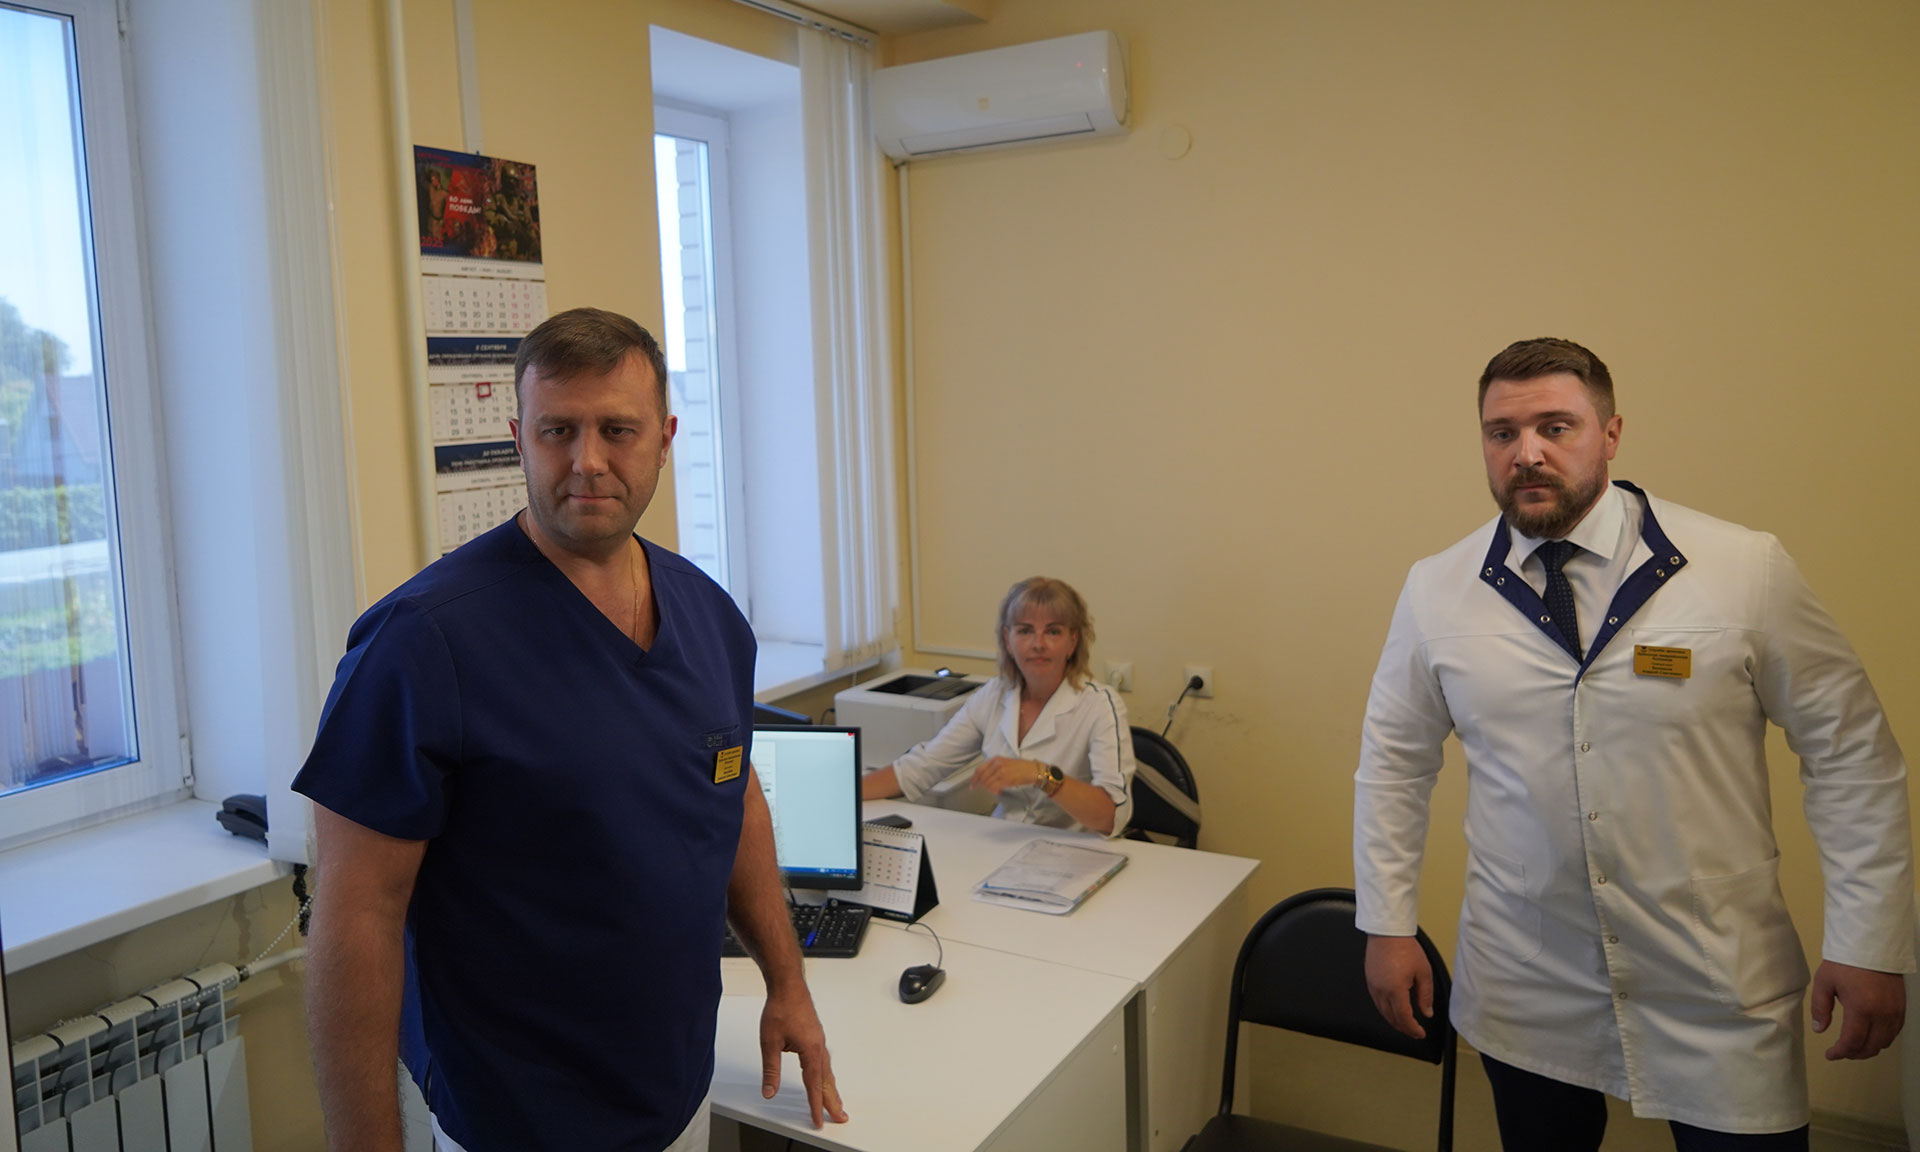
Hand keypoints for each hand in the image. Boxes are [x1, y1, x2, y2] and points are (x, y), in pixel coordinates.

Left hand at [758, 983, 847, 1126]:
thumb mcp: (770, 1042)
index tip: (819, 1119)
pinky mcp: (816, 1036)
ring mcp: (819, 1041)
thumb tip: (769, 1091)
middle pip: (826, 1080)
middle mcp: (819, 1047)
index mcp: (810, 1050)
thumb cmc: (781, 1008)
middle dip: (832, 1101)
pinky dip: (826, 1074)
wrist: (788, 986)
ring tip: (835, 1102)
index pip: (813, 1084)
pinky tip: (824, 1076)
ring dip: (831, 1089)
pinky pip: (825, 1061)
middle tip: (840, 1117)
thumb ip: (771, 1070)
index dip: (815, 1104)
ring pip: (827, 1071)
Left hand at [972, 756, 1041, 795]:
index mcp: (996, 759)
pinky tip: (999, 791)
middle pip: (982, 778)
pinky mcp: (1006, 779)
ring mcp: (1001, 772)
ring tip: (995, 790)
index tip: (972, 785)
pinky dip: (995, 791)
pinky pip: (994, 787)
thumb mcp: (1006, 762)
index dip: (974, 779)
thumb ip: (994, 768)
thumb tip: (986, 777)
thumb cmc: (1022, 767)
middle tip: (984, 790)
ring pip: (987, 784)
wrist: (1034, 770)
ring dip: (990, 789)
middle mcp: (997, 764)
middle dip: (982, 785)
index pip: (979, 769)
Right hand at [1364, 934, 1433, 1038]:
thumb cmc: (1405, 948)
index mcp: (1395, 990)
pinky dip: (1386, 1010)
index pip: (1404, 1018)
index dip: (1413, 1029)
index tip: (1420, 1033)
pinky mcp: (1369, 980)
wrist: (1387, 932)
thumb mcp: (1423, 972)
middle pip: (1392, 1018)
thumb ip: (1425, 996)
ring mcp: (1373, 986)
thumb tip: (1427, 1012)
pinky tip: (1393, 1009)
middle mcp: (1381, 991)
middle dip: (1404, 1028)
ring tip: (1405, 1023)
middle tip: (1414, 1031)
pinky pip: (1377, 1002)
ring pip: (1382, 1011)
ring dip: (1394, 1020)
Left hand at [1810, 960, 1904, 1059]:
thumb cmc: (1847, 961)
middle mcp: (1882, 1014)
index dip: (1840, 1053)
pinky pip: (1894, 1032)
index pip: (1852, 1042)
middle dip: (1854, 1054)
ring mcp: (1895, 1012)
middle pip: (1871, 1047)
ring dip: (1869, 1048)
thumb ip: (1820, 1008)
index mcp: (1861, 1008)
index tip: (1831, 1054)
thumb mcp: (1824, 982)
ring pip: (1885, 1042)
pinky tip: (1870, 1035)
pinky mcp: (1902, 1007)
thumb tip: (1819, 1029)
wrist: (1872, 945)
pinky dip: (1882, 1039)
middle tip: (1841, 1052)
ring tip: (1854, 1046)